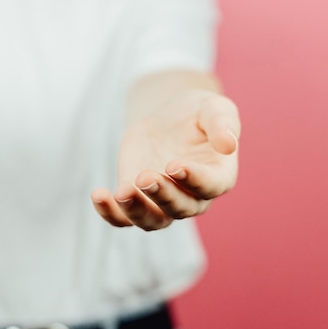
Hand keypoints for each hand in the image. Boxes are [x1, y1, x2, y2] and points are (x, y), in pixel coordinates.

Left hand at [91, 90, 239, 230]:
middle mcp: (193, 197)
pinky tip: (98, 195)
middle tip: (145, 177)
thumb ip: (222, 123)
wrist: (167, 118)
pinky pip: (123, 218)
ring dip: (135, 211)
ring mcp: (162, 202)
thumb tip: (229, 144)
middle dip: (162, 195)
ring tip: (120, 192)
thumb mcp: (213, 108)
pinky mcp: (136, 198)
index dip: (194, 180)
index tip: (174, 165)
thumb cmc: (197, 113)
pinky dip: (110, 213)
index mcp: (218, 175)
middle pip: (180, 208)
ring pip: (152, 221)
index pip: (210, 186)